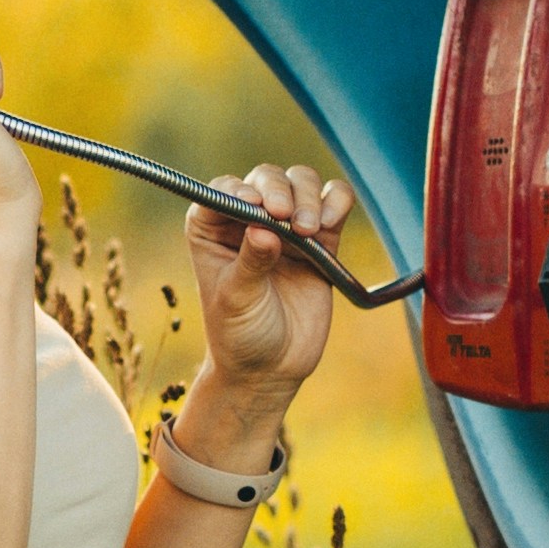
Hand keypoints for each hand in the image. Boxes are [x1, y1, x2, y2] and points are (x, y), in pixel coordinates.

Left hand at [182, 162, 350, 399]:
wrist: (272, 368)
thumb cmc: (239, 335)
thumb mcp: (237, 300)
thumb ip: (250, 263)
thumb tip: (264, 229)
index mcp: (212, 229)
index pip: (223, 191)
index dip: (241, 190)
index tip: (255, 205)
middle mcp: (248, 219)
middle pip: (267, 179)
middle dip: (279, 190)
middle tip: (285, 218)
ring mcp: (286, 227)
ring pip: (302, 183)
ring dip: (308, 196)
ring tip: (308, 230)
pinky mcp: (320, 239)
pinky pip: (334, 202)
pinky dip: (336, 201)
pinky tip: (330, 222)